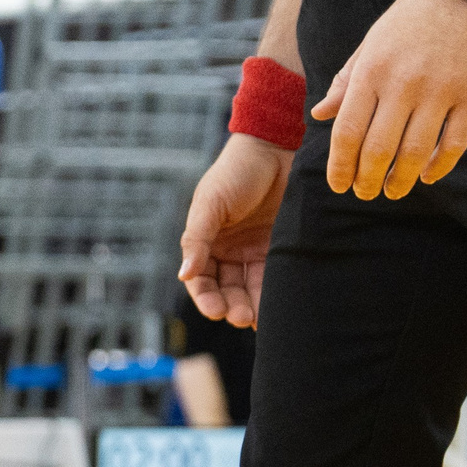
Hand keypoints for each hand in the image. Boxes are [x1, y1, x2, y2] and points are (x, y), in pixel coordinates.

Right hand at [177, 133, 293, 327]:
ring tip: (258, 319)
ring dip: (253, 305)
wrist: (277, 147)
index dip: (207, 298)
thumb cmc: (236, 171)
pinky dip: (275, 290)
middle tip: (241, 317)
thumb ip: (197, 239)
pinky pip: (276, 274)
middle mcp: (228, 251)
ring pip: (251, 287)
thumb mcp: (210, 204)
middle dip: (232, 306)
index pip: (201, 280)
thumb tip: (184, 275)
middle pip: (226, 289)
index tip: (216, 311)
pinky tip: (279, 303)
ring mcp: (255, 250)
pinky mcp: (281, 246)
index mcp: (206, 243)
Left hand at [316, 0, 466, 200]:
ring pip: (415, 152)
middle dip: (367, 181)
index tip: (339, 186)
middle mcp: (404, 83)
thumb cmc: (414, 17)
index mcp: (372, 71)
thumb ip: (346, 81)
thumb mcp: (372, 42)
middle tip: (365, 194)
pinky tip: (427, 176)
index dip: (340, 167)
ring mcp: (442, 90)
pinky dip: (440, 166)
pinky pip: (454, 142)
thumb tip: (320, 116)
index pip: (347, 132)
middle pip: (379, 149)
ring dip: (400, 180)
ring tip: (392, 192)